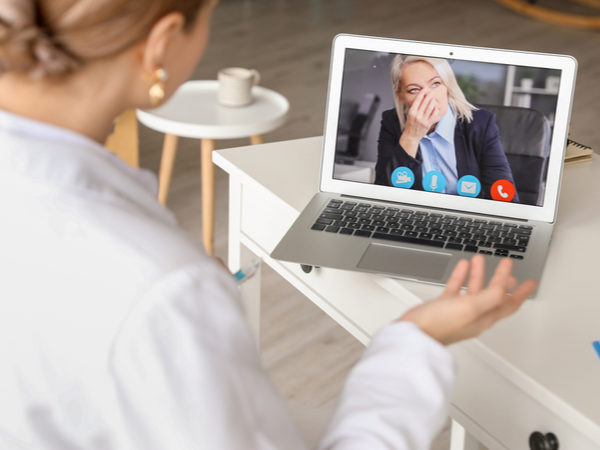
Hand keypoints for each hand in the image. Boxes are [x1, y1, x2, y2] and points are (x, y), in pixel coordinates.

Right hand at [399, 89, 442, 157]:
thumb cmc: (410, 124)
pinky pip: (433, 114)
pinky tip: (436, 106)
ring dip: (433, 101)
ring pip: (430, 107)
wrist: (411, 136)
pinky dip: (435, 109)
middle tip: (431, 91)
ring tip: (433, 97)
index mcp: (412, 112)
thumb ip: (415, 107)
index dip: (422, 93)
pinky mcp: (428, 124)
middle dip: (429, 95)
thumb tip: (420, 98)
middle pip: (425, 103)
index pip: (418, 100)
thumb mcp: (410, 115)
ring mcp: (423, 120)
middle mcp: (417, 115)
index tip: (425, 89)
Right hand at [399, 254, 536, 344]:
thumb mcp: (471, 307)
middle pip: (493, 294)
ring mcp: (458, 311)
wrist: (415, 335)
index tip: (531, 282)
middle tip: (507, 267)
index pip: (509, 303)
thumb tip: (507, 286)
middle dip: (501, 279)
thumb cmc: (440, 325)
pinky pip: (456, 288)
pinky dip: (460, 276)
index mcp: (485, 317)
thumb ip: (491, 296)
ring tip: (481, 259)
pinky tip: (462, 267)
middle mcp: (474, 315)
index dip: (522, 292)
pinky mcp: (443, 307)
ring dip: (479, 273)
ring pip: (474, 288)